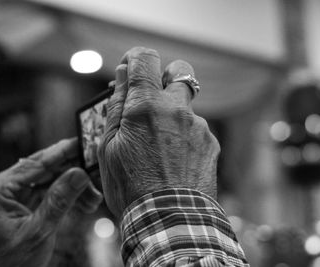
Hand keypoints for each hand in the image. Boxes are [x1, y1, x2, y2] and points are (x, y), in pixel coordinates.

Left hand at [0, 139, 102, 266]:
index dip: (63, 152)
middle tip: (95, 167)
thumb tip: (79, 173)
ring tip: (94, 198)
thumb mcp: (38, 230)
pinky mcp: (26, 204)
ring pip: (52, 181)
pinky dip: (69, 198)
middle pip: (47, 169)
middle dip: (73, 172)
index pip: (37, 163)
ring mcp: (17, 195)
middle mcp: (7, 187)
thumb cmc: (10, 261)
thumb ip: (59, 200)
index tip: (83, 142)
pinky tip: (86, 204)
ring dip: (75, 188)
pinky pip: (51, 193)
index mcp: (1, 188)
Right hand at [98, 47, 219, 216]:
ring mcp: (198, 126)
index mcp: (146, 105)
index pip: (144, 58)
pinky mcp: (210, 143)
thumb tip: (123, 75)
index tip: (129, 70)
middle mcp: (177, 108)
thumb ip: (117, 105)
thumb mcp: (109, 147)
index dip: (135, 59)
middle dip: (166, 76)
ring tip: (158, 148)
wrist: (169, 221)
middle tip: (152, 96)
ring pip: (186, 106)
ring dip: (172, 115)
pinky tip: (174, 161)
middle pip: (179, 70)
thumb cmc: (130, 186)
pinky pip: (196, 130)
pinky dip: (184, 137)